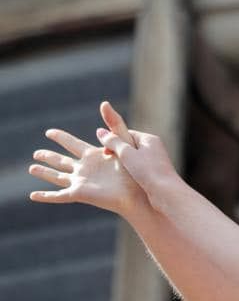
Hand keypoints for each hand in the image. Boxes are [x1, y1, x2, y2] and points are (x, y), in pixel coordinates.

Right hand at [29, 128, 147, 217]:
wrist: (144, 192)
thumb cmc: (141, 168)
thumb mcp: (126, 141)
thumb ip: (113, 125)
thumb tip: (103, 104)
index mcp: (99, 155)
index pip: (77, 144)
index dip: (68, 138)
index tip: (56, 132)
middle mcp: (89, 169)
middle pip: (64, 160)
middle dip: (49, 156)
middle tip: (36, 152)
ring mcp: (84, 182)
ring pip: (58, 176)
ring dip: (44, 172)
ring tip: (31, 168)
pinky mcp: (81, 194)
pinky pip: (58, 196)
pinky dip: (44, 196)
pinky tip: (33, 195)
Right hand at [96, 101, 180, 209]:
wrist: (167, 193)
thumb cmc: (147, 171)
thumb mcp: (127, 155)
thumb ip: (113, 142)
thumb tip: (100, 131)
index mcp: (149, 139)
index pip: (127, 134)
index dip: (113, 141)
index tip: (105, 153)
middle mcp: (154, 148)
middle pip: (129, 147)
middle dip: (117, 154)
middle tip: (108, 163)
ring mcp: (156, 161)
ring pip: (133, 160)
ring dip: (122, 165)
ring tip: (116, 174)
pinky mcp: (155, 174)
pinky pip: (138, 170)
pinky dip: (129, 174)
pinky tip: (124, 182)